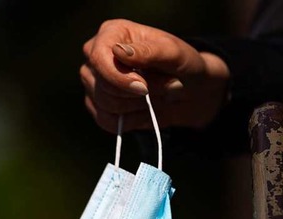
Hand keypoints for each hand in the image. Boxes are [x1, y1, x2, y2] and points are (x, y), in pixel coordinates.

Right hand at [80, 19, 230, 133]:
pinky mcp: (97, 105)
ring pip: (104, 105)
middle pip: (102, 85)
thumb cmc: (182, 65)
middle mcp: (96, 56)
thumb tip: (118, 51)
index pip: (99, 58)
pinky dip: (131, 121)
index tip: (144, 88)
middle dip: (136, 94)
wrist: (188, 91)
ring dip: (137, 107)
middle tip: (165, 87)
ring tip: (157, 97)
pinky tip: (145, 111)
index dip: (119, 78)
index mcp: (111, 33)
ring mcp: (93, 82)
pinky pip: (106, 121)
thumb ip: (149, 51)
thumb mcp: (174, 54)